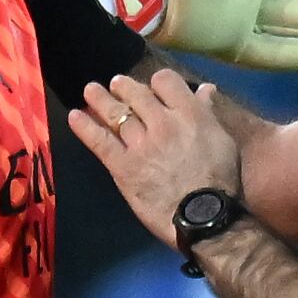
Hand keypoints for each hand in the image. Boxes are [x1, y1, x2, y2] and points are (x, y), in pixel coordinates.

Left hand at [66, 68, 240, 246]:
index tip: (154, 87)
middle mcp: (162, 122)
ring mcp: (140, 144)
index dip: (157, 81)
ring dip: (100, 99)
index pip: (166, 81)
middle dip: (124, 87)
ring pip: (116, 113)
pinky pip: (100, 141)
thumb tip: (205, 90)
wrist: (205, 216)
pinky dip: (85, 127)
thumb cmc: (222, 181)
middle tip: (116, 85)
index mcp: (190, 114)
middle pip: (137, 94)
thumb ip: (208, 113)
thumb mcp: (223, 140)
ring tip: (90, 90)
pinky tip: (74, 116)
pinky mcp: (123, 166)